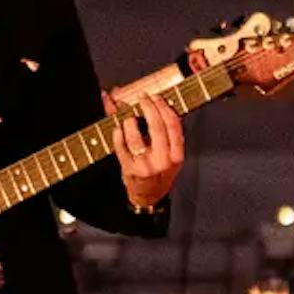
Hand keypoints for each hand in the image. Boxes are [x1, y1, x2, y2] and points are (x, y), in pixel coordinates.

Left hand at [115, 94, 184, 209]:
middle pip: (157, 128)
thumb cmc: (160, 171)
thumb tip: (153, 102)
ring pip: (136, 138)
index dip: (164, 108)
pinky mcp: (129, 170)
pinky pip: (121, 148)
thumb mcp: (170, 154)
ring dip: (130, 121)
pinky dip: (118, 134)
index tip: (157, 98)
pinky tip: (118, 127)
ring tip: (128, 115)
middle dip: (148, 108)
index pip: (173, 126)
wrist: (148, 196)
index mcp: (176, 156)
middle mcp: (162, 161)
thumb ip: (166, 130)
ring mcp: (145, 166)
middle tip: (142, 98)